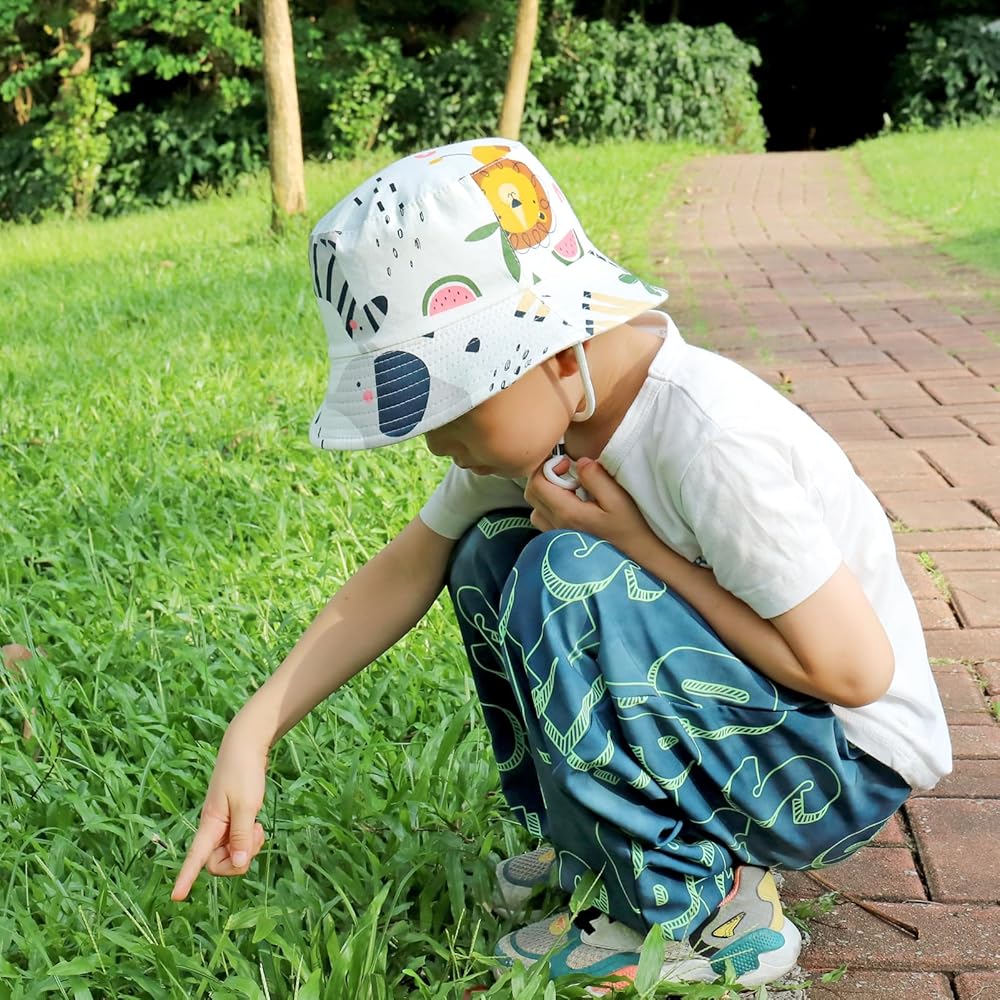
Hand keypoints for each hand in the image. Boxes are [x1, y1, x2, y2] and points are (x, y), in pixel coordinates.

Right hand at [171, 726, 267, 900]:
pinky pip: (239, 843)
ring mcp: (223, 825)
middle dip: (239, 860)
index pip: (195, 857)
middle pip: (219, 863)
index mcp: (210, 824)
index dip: (186, 877)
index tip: (176, 897)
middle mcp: (213, 828)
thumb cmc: (244, 773)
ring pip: (231, 854)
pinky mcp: (233, 821)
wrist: (246, 746)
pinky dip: (250, 840)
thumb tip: (238, 864)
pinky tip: (257, 825)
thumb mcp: (246, 805)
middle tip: (256, 835)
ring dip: (247, 849)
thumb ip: (241, 835)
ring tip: (258, 827)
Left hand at [524, 457, 653, 554]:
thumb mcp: (618, 499)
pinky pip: (545, 521)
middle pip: (532, 494)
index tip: (568, 463)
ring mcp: (557, 536)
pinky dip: (552, 508)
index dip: (548, 466)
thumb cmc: (631, 528)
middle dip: (545, 477)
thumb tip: (580, 462)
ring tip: (571, 492)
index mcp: (567, 513)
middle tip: (568, 474)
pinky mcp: (562, 542)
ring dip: (547, 494)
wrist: (639, 558)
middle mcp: (557, 526)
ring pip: (536, 508)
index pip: (537, 483)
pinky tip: (574, 507)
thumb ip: (596, 477)